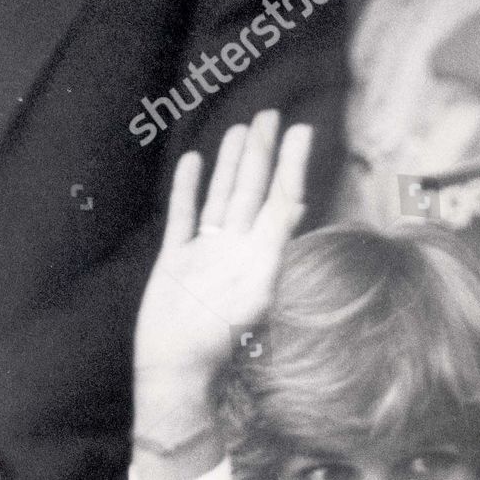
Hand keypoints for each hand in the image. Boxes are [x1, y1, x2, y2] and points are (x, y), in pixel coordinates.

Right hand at [133, 110, 312, 445]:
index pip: (281, 198)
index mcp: (259, 252)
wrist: (177, 364)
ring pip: (223, 195)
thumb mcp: (256, 286)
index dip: (292, 164)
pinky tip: (195, 162)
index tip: (303, 130)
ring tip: (243, 129)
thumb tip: (297, 204)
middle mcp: (236, 248)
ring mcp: (206, 251)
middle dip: (263, 152)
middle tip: (273, 115)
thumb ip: (275, 242)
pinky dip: (189, 187)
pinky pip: (185, 214)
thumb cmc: (218, 334)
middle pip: (253, 190)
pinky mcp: (177, 258)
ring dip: (233, 163)